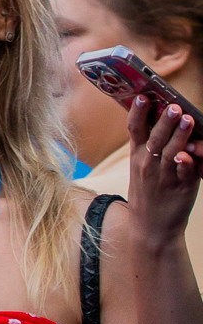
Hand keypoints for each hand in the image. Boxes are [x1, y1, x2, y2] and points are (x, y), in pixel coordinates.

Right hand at [128, 99, 202, 249]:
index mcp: (137, 156)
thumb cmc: (148, 191)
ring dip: (180, 135)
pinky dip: (187, 164)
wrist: (150, 226)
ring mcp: (164, 177)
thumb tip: (163, 118)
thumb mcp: (140, 167)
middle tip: (173, 106)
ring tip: (188, 119)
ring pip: (171, 152)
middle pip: (155, 138)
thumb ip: (149, 146)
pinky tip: (188, 155)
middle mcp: (147, 165)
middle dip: (165, 121)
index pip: (134, 130)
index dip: (137, 112)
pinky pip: (186, 173)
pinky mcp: (181, 188)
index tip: (142, 96)